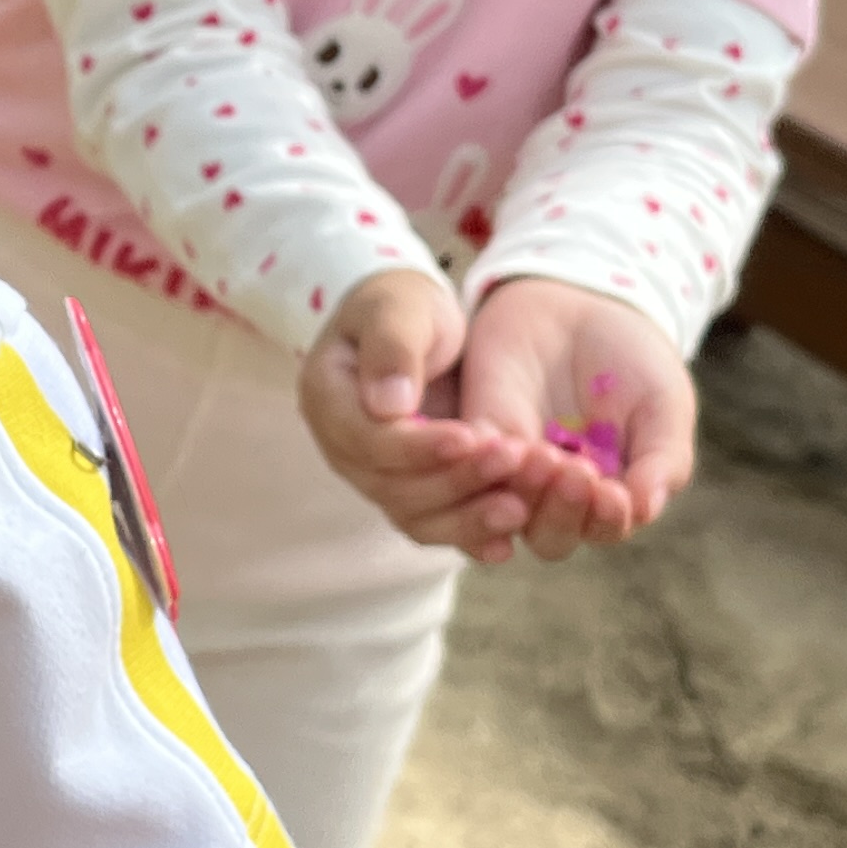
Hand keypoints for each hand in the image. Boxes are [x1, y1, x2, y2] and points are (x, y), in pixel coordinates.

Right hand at [298, 269, 558, 559]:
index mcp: (328, 398)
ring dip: (465, 518)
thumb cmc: (402, 306)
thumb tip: (389, 405)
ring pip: (413, 515)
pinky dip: (470, 535)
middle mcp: (345, 448)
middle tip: (511, 461)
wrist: (413, 326)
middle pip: (391, 486)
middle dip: (454, 480)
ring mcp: (376, 475)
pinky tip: (508, 541)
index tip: (470, 437)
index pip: (367, 439)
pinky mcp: (411, 490)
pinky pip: (436, 523)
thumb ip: (392, 347)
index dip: (416, 446)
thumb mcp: (398, 306)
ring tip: (518, 509)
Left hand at [451, 278, 695, 554]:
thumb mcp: (662, 403)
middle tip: (574, 472)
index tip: (613, 496)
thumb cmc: (634, 361)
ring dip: (522, 490)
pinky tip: (495, 443)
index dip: (607, 519)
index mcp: (607, 497)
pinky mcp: (477, 434)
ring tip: (540, 455)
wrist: (584, 303)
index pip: (604, 528)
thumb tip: (644, 509)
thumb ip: (662, 458)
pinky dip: (479, 461)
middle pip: (551, 535)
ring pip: (504, 509)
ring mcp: (512, 469)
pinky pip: (465, 464)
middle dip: (562, 512)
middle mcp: (555, 495)